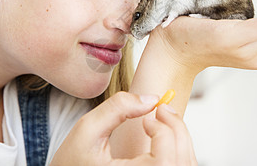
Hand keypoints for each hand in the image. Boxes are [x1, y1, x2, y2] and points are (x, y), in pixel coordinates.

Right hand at [50, 92, 196, 165]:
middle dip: (177, 129)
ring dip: (180, 139)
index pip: (165, 159)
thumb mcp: (87, 129)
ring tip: (162, 122)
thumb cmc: (71, 162)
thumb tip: (152, 98)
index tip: (146, 119)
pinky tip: (163, 139)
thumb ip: (118, 108)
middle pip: (181, 162)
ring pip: (185, 165)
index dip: (162, 130)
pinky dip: (178, 151)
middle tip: (163, 110)